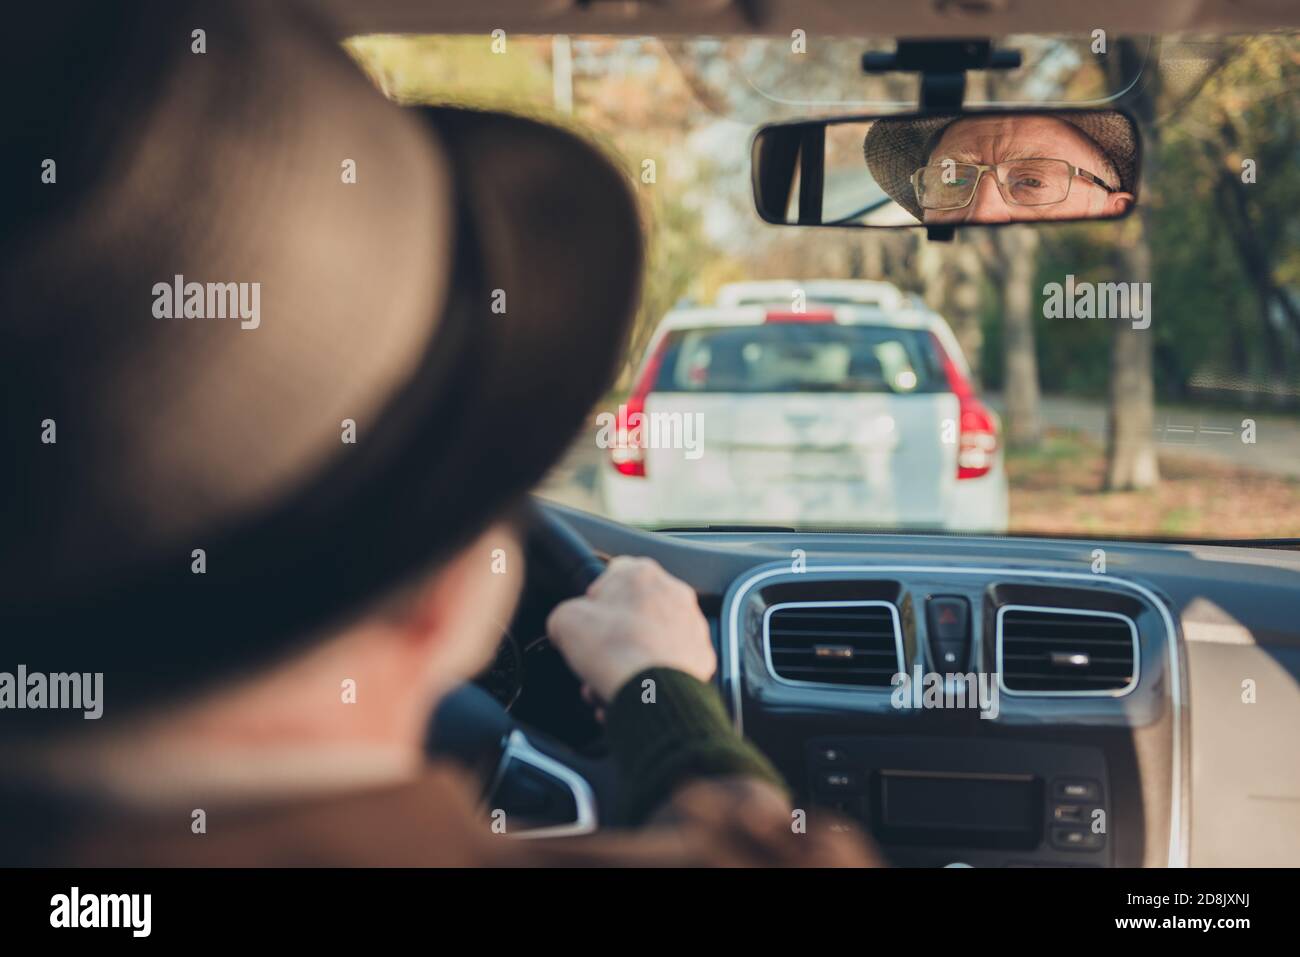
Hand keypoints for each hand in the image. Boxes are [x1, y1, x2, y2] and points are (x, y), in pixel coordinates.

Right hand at [546, 556, 715, 702]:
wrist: (651, 691)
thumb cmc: (615, 650)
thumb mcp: (564, 621)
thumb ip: (564, 614)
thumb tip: (566, 626)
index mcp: (641, 573)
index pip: (613, 572)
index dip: (593, 599)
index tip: (586, 620)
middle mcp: (673, 593)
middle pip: (633, 610)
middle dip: (613, 634)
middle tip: (597, 655)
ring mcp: (691, 624)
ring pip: (651, 638)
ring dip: (629, 657)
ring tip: (608, 680)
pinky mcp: (700, 655)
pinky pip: (669, 662)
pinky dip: (650, 675)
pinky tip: (630, 689)